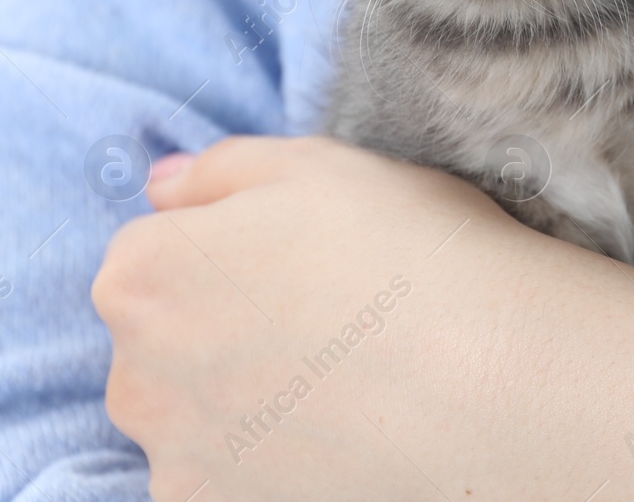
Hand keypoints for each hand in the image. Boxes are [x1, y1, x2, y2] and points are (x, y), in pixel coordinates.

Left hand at [93, 136, 633, 500]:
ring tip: (349, 387)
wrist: (496, 382)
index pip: (156, 250)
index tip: (304, 256)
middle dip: (224, 329)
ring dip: (248, 404)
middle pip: (164, 342)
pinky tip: (350, 437)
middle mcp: (136, 377)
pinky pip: (233, 481)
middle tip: (331, 321)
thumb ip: (221, 170)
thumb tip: (164, 187)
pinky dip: (276, 466)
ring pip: (198, 420)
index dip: (234, 245)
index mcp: (144, 274)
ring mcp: (180, 463)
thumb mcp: (318, 164)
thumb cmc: (413, 254)